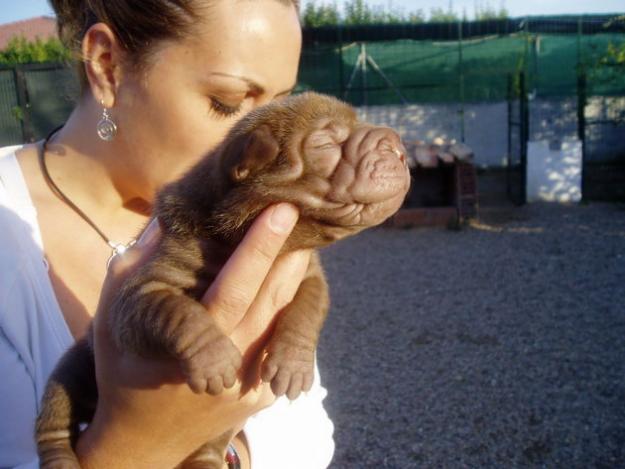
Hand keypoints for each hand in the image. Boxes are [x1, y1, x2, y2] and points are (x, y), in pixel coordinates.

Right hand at [75, 203, 310, 468]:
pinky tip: (296, 279)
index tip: (280, 213)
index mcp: (182, 346)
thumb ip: (132, 268)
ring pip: (284, 321)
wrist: (145, 436)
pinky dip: (294, 309)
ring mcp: (248, 386)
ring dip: (297, 278)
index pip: (228, 292)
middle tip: (303, 212)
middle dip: (288, 254)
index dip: (257, 252)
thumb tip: (164, 219)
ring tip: (305, 238)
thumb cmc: (125, 366)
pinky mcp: (264, 395)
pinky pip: (285, 345)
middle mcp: (223, 369)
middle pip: (267, 302)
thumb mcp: (114, 316)